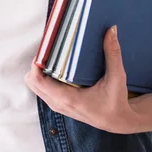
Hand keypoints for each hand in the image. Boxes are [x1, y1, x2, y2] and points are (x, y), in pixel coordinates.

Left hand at [24, 26, 142, 133]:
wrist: (119, 121)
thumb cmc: (116, 102)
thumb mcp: (117, 77)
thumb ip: (113, 53)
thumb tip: (111, 30)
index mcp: (69, 98)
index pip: (39, 81)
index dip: (35, 64)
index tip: (43, 49)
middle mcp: (59, 104)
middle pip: (32, 83)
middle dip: (36, 65)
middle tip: (48, 50)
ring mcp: (58, 106)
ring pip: (36, 87)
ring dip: (39, 72)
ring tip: (51, 57)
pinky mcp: (61, 105)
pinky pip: (43, 90)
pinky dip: (44, 78)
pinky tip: (56, 67)